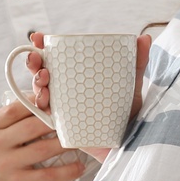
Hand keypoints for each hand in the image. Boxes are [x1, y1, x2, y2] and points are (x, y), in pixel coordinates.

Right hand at [0, 101, 82, 180]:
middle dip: (57, 121)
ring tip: (81, 141)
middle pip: (33, 125)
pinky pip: (48, 175)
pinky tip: (79, 167)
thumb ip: (9, 125)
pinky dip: (67, 171)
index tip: (55, 101)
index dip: (39, 102)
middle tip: (75, 120)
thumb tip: (40, 106)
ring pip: (44, 148)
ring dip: (66, 144)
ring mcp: (6, 165)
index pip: (16, 108)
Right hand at [25, 31, 152, 161]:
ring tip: (44, 77)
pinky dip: (41, 105)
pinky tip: (45, 99)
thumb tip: (145, 38)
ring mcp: (63, 108)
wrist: (132, 143)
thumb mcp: (133, 86)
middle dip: (34, 62)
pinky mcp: (64, 126)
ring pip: (40, 92)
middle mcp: (66, 90)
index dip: (43, 47)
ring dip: (36, 82)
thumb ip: (138, 63)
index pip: (56, 58)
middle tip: (36, 57)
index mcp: (78, 77)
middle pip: (42, 72)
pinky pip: (47, 115)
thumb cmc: (130, 113)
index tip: (38, 37)